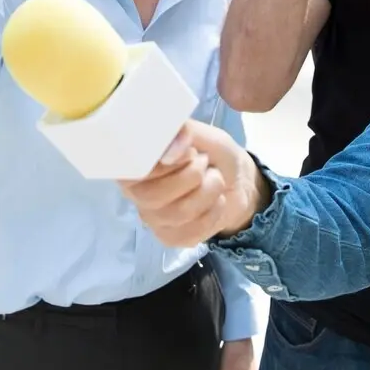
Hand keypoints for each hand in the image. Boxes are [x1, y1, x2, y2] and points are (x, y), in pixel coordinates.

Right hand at [118, 121, 264, 246]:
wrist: (236, 181)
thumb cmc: (212, 152)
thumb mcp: (202, 133)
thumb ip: (183, 133)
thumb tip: (169, 153)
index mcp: (134, 161)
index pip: (132, 170)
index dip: (163, 164)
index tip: (189, 153)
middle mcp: (135, 191)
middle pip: (152, 196)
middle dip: (191, 177)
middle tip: (205, 164)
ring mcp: (151, 217)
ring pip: (176, 214)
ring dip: (207, 193)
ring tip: (215, 180)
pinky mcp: (168, 237)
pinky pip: (190, 233)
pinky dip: (212, 214)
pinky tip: (214, 203)